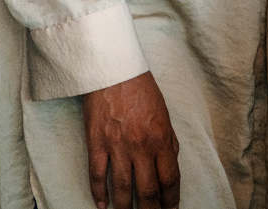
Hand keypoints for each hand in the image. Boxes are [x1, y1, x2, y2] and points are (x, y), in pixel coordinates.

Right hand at [81, 72, 180, 208]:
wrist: (113, 72)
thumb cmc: (142, 91)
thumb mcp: (165, 114)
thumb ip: (168, 141)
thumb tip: (170, 164)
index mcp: (161, 139)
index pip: (169, 179)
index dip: (171, 199)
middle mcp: (140, 147)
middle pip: (147, 190)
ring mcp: (117, 147)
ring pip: (122, 189)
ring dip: (125, 208)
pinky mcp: (96, 144)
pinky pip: (97, 176)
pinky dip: (99, 194)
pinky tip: (102, 205)